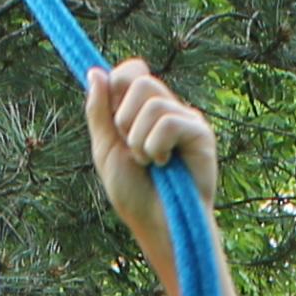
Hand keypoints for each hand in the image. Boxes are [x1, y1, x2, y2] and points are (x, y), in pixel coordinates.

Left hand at [85, 59, 218, 265]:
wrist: (157, 224)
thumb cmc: (134, 193)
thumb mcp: (105, 149)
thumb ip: (98, 112)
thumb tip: (95, 72)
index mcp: (142, 109)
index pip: (132, 71)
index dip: (117, 87)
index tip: (115, 122)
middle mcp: (166, 108)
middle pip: (140, 81)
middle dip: (124, 120)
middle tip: (133, 150)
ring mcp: (185, 119)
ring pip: (153, 101)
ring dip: (139, 140)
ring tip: (149, 163)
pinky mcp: (200, 133)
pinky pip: (170, 121)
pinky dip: (156, 147)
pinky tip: (165, 165)